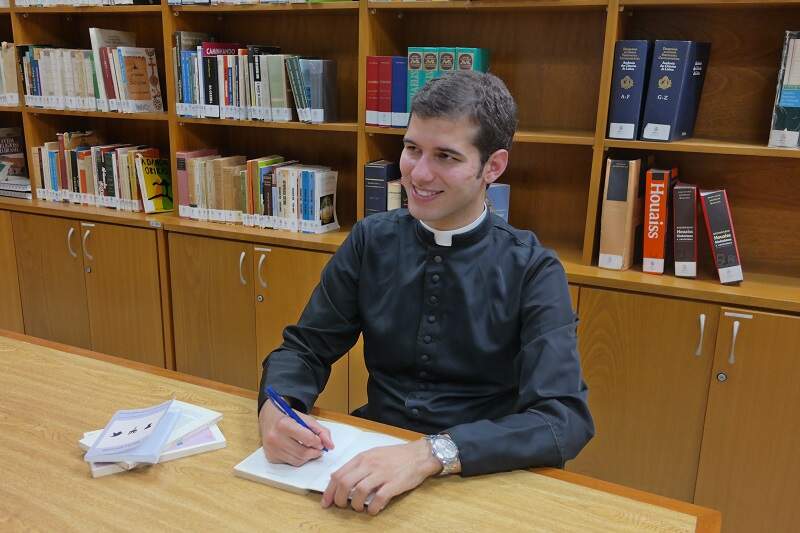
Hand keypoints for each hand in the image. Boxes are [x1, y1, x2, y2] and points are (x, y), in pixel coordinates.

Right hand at [258, 401, 334, 466]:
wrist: (269, 419)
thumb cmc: (289, 418)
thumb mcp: (306, 419)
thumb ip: (321, 431)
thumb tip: (330, 446)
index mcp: (283, 424)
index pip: (307, 438)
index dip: (318, 441)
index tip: (320, 441)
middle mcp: (274, 438)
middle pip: (303, 453)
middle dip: (314, 452)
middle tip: (318, 447)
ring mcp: (271, 449)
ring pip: (298, 461)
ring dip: (307, 457)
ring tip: (308, 448)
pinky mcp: (271, 458)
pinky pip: (291, 463)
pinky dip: (298, 459)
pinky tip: (297, 449)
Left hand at [321, 439, 441, 514]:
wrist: (419, 455)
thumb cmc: (395, 456)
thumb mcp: (373, 455)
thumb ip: (358, 466)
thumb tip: (340, 479)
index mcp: (362, 458)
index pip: (338, 474)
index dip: (329, 491)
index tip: (326, 502)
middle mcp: (369, 464)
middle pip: (345, 483)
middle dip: (339, 499)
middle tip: (341, 506)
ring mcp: (382, 474)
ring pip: (359, 491)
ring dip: (355, 504)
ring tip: (359, 508)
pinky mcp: (394, 483)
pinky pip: (379, 498)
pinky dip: (373, 508)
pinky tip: (373, 510)